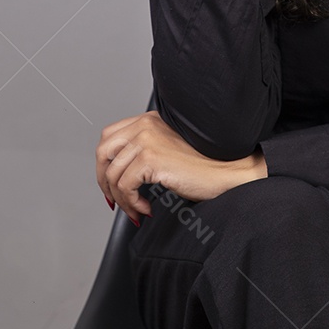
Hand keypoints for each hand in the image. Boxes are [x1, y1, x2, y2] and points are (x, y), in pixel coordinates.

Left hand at [96, 109, 267, 224]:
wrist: (225, 171)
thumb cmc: (201, 164)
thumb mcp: (166, 148)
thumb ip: (144, 150)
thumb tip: (117, 173)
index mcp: (148, 119)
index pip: (110, 137)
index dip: (105, 164)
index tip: (111, 184)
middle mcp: (145, 125)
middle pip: (103, 151)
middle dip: (104, 180)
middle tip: (115, 200)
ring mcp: (147, 140)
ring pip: (113, 175)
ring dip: (122, 200)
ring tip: (138, 209)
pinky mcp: (151, 159)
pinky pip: (124, 187)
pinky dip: (132, 203)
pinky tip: (147, 208)